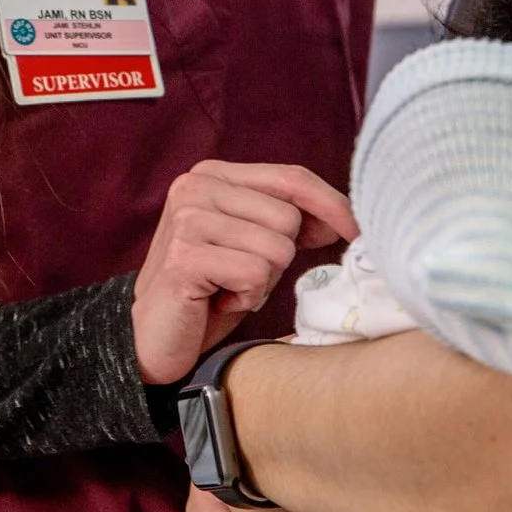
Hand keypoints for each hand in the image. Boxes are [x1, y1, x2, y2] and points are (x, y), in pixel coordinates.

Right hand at [134, 160, 355, 383]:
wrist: (154, 336)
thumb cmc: (208, 291)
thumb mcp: (252, 246)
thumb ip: (287, 222)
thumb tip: (341, 216)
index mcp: (213, 174)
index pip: (290, 177)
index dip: (331, 204)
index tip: (358, 230)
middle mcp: (196, 186)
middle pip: (288, 217)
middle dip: (278, 257)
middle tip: (241, 275)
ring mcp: (188, 219)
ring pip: (277, 247)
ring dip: (261, 280)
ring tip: (228, 288)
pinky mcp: (186, 256)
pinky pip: (255, 274)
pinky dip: (246, 297)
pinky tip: (218, 300)